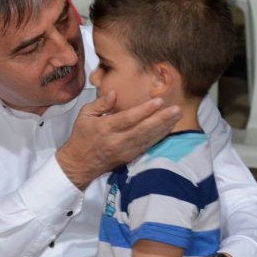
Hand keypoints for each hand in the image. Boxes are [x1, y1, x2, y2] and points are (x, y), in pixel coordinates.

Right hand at [57, 91, 180, 189]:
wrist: (79, 164)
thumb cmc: (82, 137)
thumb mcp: (85, 115)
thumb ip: (101, 103)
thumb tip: (115, 93)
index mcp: (105, 128)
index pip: (128, 118)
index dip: (145, 110)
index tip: (159, 101)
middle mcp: (117, 140)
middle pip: (143, 129)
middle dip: (161, 119)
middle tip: (176, 109)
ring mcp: (125, 150)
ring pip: (148, 138)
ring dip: (164, 127)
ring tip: (177, 116)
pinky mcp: (129, 157)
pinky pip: (148, 146)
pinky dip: (159, 137)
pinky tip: (169, 128)